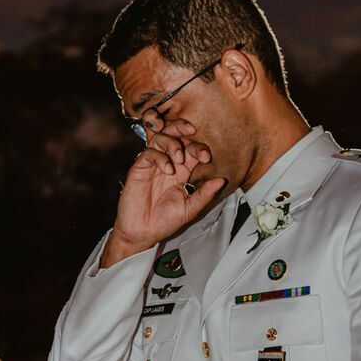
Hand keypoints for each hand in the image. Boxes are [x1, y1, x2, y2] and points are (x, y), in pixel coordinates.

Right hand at [101, 118, 225, 267]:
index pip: (191, 149)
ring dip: (172, 142)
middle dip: (182, 128)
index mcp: (181, 172)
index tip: (207, 157)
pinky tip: (168, 169)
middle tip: (191, 132)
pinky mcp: (139, 169)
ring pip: (160, 138)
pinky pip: (149, 153)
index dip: (199, 148)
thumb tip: (221, 180)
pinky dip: (160, 157)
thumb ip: (204, 194)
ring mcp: (152, 165)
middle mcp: (167, 164)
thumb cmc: (164, 222)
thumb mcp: (190, 209)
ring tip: (179, 157)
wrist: (142, 233)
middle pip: (173, 134)